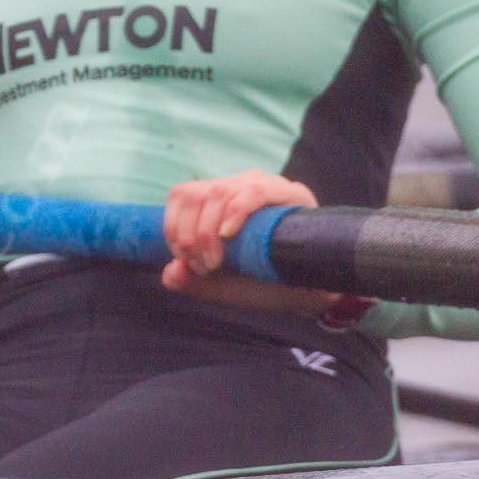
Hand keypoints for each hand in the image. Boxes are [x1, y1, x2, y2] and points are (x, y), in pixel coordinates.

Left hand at [162, 171, 332, 312]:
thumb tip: (171, 273)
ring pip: (219, 192)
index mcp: (217, 198)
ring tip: (215, 262)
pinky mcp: (291, 193)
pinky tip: (228, 234)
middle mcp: (238, 185)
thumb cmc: (259, 282)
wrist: (307, 294)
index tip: (183, 260)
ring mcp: (265, 185)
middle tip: (202, 266)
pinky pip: (255, 190)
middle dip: (188, 234)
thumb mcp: (217, 284)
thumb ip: (190, 280)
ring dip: (207, 230)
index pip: (182, 195)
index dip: (173, 226)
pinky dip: (236, 211)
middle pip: (195, 193)